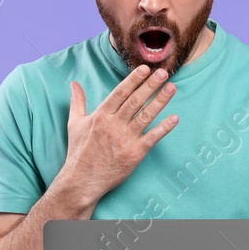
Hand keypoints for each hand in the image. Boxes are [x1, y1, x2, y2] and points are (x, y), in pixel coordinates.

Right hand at [57, 65, 177, 202]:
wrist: (82, 181)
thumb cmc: (78, 153)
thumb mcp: (74, 124)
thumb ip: (77, 102)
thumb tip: (73, 84)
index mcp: (100, 116)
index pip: (120, 93)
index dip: (133, 80)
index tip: (145, 68)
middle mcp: (114, 125)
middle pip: (135, 101)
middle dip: (150, 85)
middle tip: (163, 72)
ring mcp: (125, 139)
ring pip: (146, 116)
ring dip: (160, 101)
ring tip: (171, 87)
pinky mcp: (134, 154)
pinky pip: (152, 138)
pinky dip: (164, 128)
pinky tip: (174, 118)